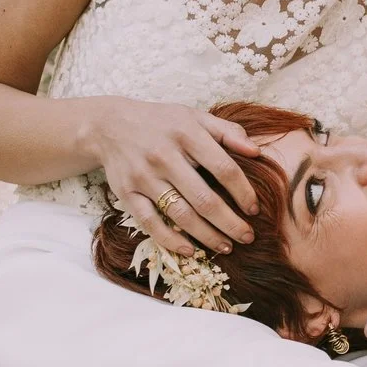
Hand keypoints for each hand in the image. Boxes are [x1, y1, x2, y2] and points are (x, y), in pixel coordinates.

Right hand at [87, 100, 261, 256]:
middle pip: (204, 199)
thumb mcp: (194, 117)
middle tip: (248, 237)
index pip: (223, 168)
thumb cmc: (162, 123)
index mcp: (187, 134)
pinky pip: (150, 223)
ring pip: (180, 215)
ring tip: (226, 247)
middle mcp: (165, 156)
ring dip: (207, 236)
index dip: (243, 192)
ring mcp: (144, 177)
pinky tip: (191, 250)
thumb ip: (228, 131)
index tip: (255, 209)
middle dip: (230, 223)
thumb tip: (257, 152)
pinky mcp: (127, 193)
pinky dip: (170, 240)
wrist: (109, 125)